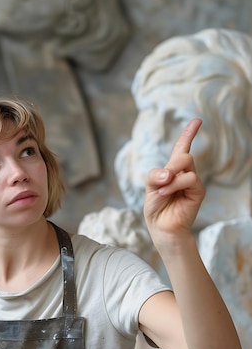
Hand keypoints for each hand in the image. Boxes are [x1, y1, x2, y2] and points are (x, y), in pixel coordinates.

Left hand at [143, 118, 205, 241]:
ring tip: (161, 192)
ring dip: (170, 178)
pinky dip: (174, 185)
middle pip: (184, 154)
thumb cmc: (156, 208)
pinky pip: (188, 178)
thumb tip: (168, 172)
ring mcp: (192, 182)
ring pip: (186, 164)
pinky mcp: (198, 191)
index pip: (182, 147)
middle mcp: (184, 173)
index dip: (189, 134)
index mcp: (172, 169)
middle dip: (171, 164)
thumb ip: (155, 175)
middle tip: (162, 180)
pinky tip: (165, 193)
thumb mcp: (149, 187)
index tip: (197, 121)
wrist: (162, 228)